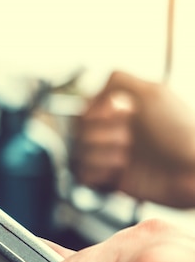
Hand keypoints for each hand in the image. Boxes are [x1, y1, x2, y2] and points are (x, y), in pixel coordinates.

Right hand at [72, 71, 194, 207]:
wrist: (193, 173)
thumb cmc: (180, 132)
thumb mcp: (153, 93)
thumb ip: (119, 81)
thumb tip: (91, 95)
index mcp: (126, 111)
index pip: (87, 108)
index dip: (92, 112)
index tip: (110, 114)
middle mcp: (117, 132)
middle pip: (79, 130)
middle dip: (98, 134)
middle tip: (126, 139)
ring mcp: (113, 157)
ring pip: (79, 152)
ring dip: (99, 154)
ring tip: (123, 158)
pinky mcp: (112, 180)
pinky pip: (83, 175)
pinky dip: (95, 173)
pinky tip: (115, 172)